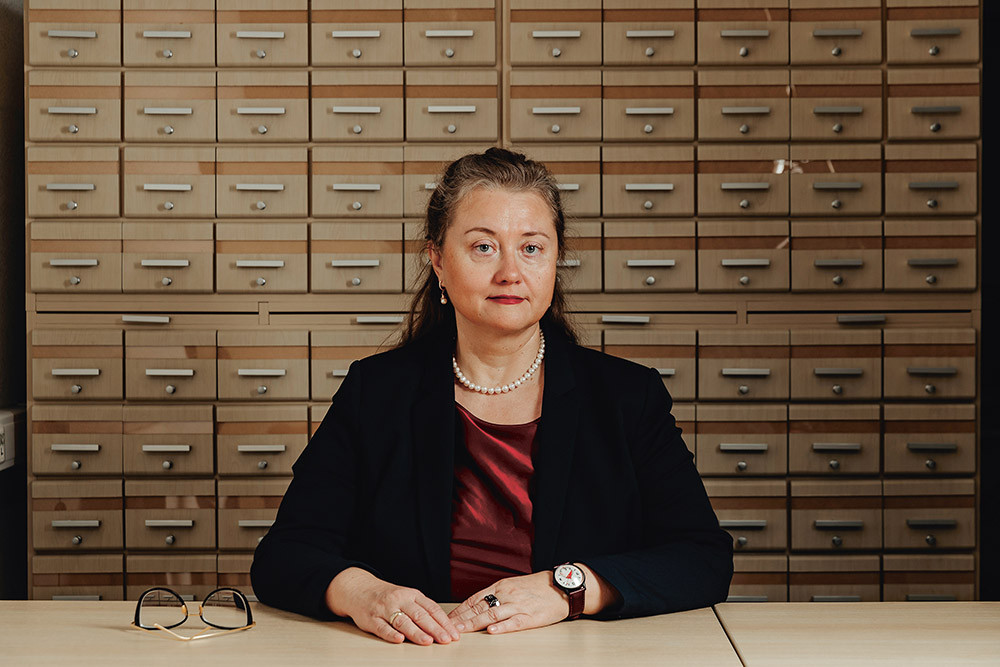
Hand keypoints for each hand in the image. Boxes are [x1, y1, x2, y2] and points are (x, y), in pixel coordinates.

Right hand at [325, 567, 460, 645]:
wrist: (359, 589)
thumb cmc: (387, 596)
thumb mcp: (407, 597)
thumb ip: (422, 609)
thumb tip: (443, 626)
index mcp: (412, 594)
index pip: (431, 608)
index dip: (444, 621)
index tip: (454, 633)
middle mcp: (400, 600)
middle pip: (420, 615)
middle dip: (435, 629)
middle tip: (446, 640)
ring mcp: (385, 609)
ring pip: (403, 621)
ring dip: (416, 632)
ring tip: (428, 641)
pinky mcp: (371, 619)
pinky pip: (382, 627)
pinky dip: (391, 634)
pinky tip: (399, 640)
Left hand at [447, 571, 568, 634]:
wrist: (562, 586)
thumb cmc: (537, 587)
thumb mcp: (513, 585)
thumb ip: (497, 594)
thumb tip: (477, 605)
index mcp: (501, 586)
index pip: (475, 599)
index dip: (460, 610)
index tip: (448, 619)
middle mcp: (507, 594)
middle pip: (480, 607)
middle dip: (462, 619)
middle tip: (447, 627)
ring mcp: (518, 605)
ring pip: (492, 614)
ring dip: (474, 623)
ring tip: (462, 631)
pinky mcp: (531, 616)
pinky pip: (514, 622)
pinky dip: (502, 627)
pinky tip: (491, 631)